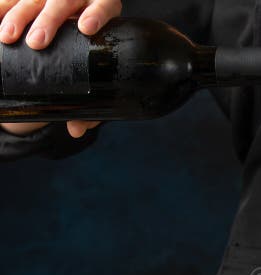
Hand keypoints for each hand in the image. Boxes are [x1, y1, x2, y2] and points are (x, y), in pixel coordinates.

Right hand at [0, 0, 121, 137]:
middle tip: (37, 41)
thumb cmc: (86, 61)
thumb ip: (89, 105)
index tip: (86, 28)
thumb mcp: (91, 80)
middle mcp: (77, 0)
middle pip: (63, 0)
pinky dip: (0, 8)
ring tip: (8, 37)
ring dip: (18, 15)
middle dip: (49, 19)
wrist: (67, 42)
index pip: (104, 5)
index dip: (97, 14)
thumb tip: (77, 128)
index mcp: (101, 12)